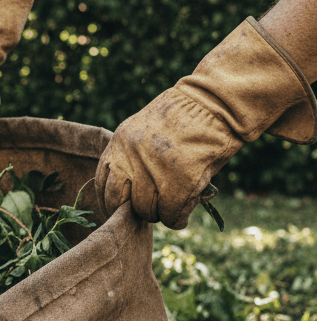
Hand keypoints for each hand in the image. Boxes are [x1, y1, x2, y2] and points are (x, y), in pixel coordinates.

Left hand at [96, 18, 315, 228]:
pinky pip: (171, 214)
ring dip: (158, 213)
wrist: (218, 102)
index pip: (102, 182)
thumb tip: (128, 195)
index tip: (122, 207)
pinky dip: (177, 219)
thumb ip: (132, 159)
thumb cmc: (186, 118)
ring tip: (170, 207)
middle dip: (133, 210)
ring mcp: (154, 169)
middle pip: (119, 201)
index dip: (112, 200)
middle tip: (149, 208)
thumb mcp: (146, 132)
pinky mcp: (180, 180)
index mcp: (119, 143)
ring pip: (146, 210)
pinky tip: (181, 216)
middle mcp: (131, 156)